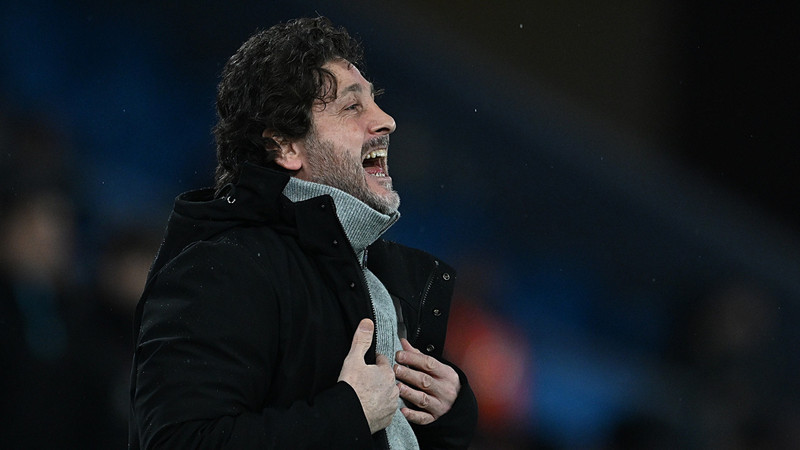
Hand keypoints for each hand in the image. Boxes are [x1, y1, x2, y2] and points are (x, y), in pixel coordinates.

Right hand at [338, 319, 398, 433]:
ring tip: (367, 394)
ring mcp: (391, 405)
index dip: (374, 361)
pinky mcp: (388, 419)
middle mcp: (393, 388)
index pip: (383, 361)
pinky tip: (369, 407)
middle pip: (387, 378)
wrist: (347, 415)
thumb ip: (362, 340)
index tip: (367, 364)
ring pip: (388, 394)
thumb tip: (367, 322)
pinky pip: (385, 410)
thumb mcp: (353, 359)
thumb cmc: (351, 388)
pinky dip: (379, 408)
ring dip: (380, 393)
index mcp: (387, 372)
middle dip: (378, 378)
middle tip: (365, 380)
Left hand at [394, 338, 459, 424]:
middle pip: (425, 381)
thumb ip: (419, 356)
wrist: (460, 405)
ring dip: (409, 393)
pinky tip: (403, 410)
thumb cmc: (445, 383)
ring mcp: (440, 405)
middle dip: (409, 374)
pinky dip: (413, 415)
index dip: (413, 358)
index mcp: (446, 374)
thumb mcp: (438, 368)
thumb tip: (403, 343)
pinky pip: (423, 418)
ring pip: (423, 399)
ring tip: (397, 387)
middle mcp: (444, 390)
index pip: (429, 364)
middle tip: (395, 369)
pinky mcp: (434, 418)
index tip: (399, 355)